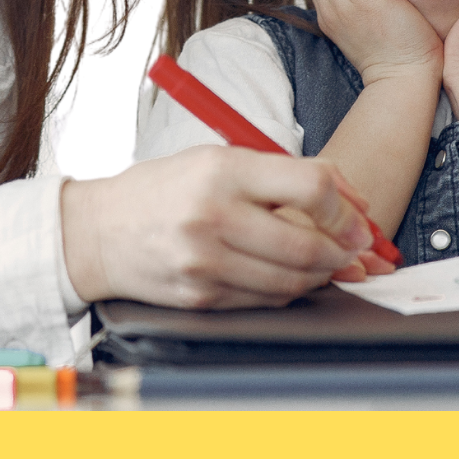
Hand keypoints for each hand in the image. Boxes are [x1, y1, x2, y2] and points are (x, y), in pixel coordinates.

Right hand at [59, 145, 375, 308]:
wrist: (99, 231)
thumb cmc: (164, 189)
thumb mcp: (216, 159)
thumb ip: (279, 172)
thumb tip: (347, 196)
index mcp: (221, 170)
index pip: (307, 186)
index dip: (345, 206)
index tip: (358, 216)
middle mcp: (213, 216)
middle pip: (307, 245)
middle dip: (344, 251)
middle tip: (356, 248)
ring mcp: (206, 262)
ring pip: (292, 280)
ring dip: (321, 274)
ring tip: (326, 261)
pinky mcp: (202, 297)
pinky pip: (266, 300)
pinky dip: (288, 289)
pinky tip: (288, 275)